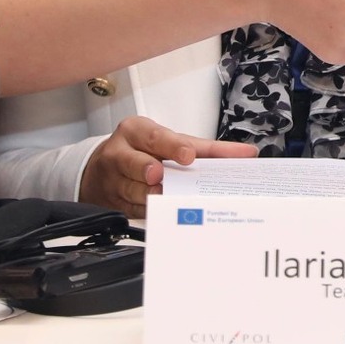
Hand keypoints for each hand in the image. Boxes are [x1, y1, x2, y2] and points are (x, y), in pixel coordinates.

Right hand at [78, 115, 256, 214]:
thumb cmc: (142, 150)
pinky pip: (133, 209)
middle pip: (135, 163)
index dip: (172, 146)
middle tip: (160, 177)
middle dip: (148, 170)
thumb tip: (245, 155)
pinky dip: (149, 211)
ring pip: (132, 190)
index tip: (187, 155)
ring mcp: (114, 179)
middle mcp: (121, 152)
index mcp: (136, 131)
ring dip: (150, 195)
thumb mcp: (168, 140)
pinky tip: (163, 213)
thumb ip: (204, 148)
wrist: (99, 169)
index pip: (155, 136)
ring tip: (163, 197)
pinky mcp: (114, 202)